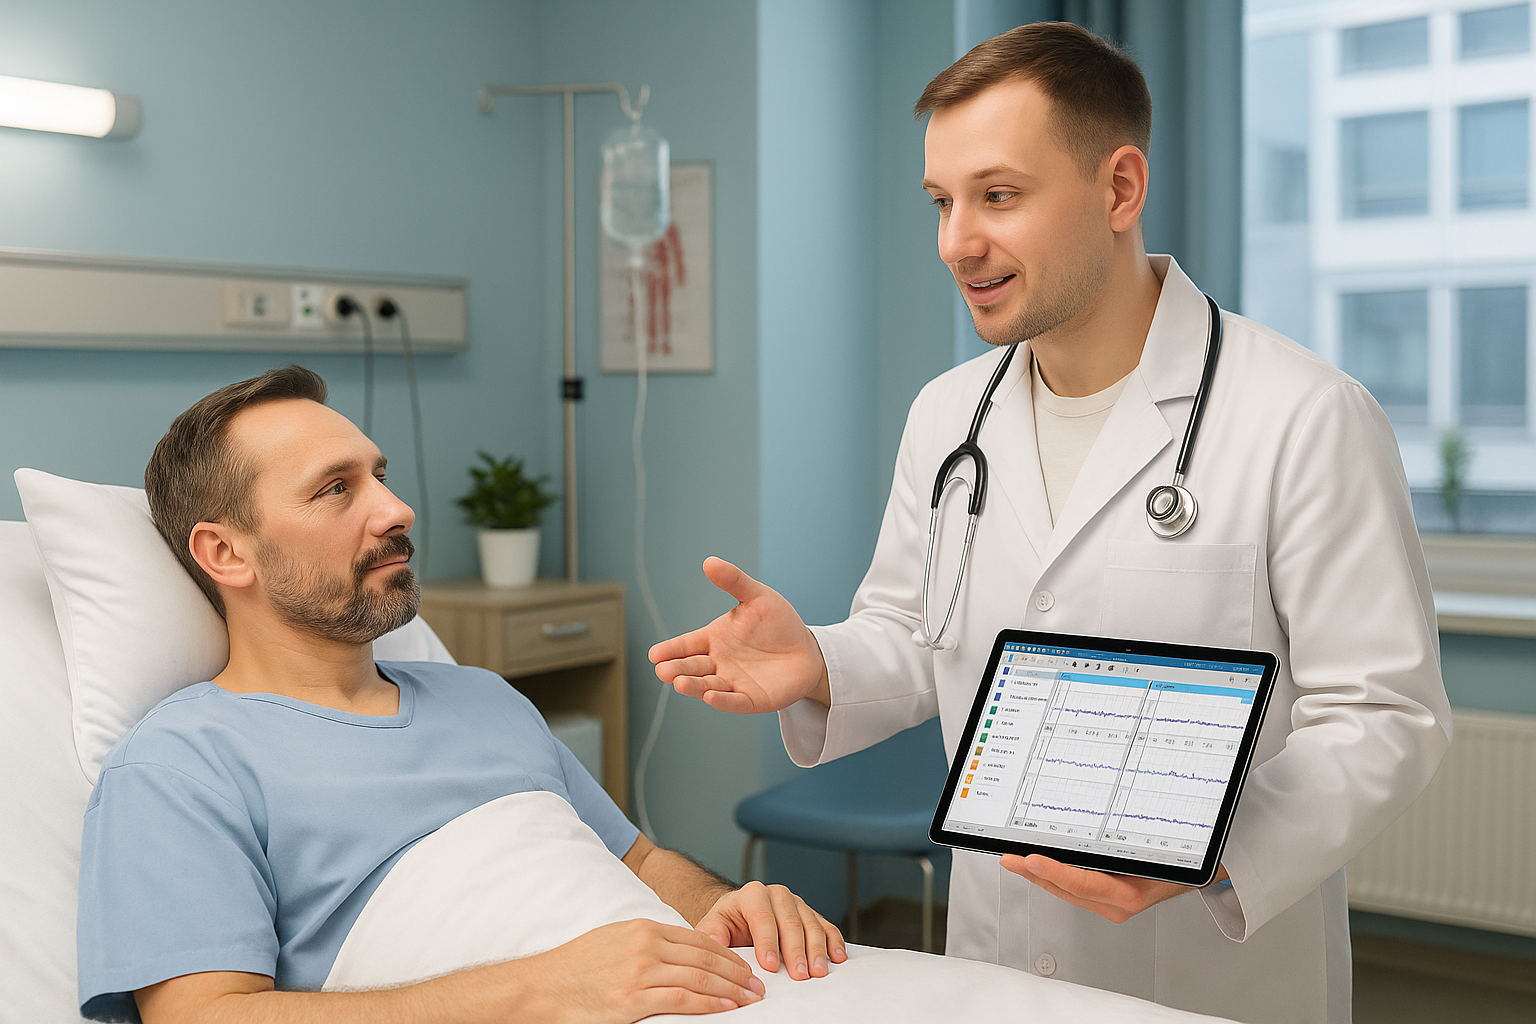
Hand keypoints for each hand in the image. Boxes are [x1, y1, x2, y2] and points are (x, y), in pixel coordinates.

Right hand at [521, 918, 765, 1020]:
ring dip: (731, 990)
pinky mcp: (632, 1001)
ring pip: (699, 978)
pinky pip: (681, 1001)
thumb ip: (647, 943)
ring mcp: (639, 972)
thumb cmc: (575, 967)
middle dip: (737, 972)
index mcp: (642, 928)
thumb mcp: (614, 939)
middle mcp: (645, 945)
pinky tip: (726, 1009)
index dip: (726, 953)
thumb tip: (680, 956)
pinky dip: (708, 1004)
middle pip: (705, 957)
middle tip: (758, 985)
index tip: (743, 965)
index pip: (697, 939)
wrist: (540, 987)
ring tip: (750, 999)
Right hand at [649, 557, 829, 713]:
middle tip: (662, 671)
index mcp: (714, 639)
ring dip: (694, 686)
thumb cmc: (778, 622)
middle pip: (692, 667)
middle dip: (677, 669)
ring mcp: (733, 682)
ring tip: (679, 683)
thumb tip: (709, 561)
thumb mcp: (757, 597)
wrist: (807, 649)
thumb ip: (734, 581)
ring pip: (708, 686)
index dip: (670, 649)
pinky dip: (722, 700)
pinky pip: (734, 701)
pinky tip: (710, 696)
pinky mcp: (752, 699)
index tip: (654, 654)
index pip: (686, 645)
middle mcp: (718, 662)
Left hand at [696, 881, 846, 979]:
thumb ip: (712, 935)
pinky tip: (837, 957)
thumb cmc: (727, 924)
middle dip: (796, 951)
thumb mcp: (713, 926)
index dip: (767, 942)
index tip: (769, 965)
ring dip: (817, 950)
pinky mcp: (810, 914)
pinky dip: (833, 941)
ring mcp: (797, 903)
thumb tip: (713, 946)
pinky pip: (826, 926)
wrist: (740, 916)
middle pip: (790, 922)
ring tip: (818, 971)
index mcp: (752, 895)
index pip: (762, 917)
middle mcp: (777, 895)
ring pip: (811, 924)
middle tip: (799, 975)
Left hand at [1002, 854, 1224, 923]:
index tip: (1031, 860)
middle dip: (1034, 874)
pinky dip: (1053, 875)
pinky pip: (1073, 888)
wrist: (1201, 874)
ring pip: (1066, 891)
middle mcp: (1116, 903)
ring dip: (1039, 875)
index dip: (1054, 872)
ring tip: (1014, 860)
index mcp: (1130, 894)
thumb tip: (1106, 814)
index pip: (1083, 884)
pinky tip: (1038, 865)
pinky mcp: (1105, 898)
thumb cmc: (1185, 859)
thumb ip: (1134, 839)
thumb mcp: (1164, 849)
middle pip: (1066, 890)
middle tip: (1009, 858)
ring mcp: (1109, 903)